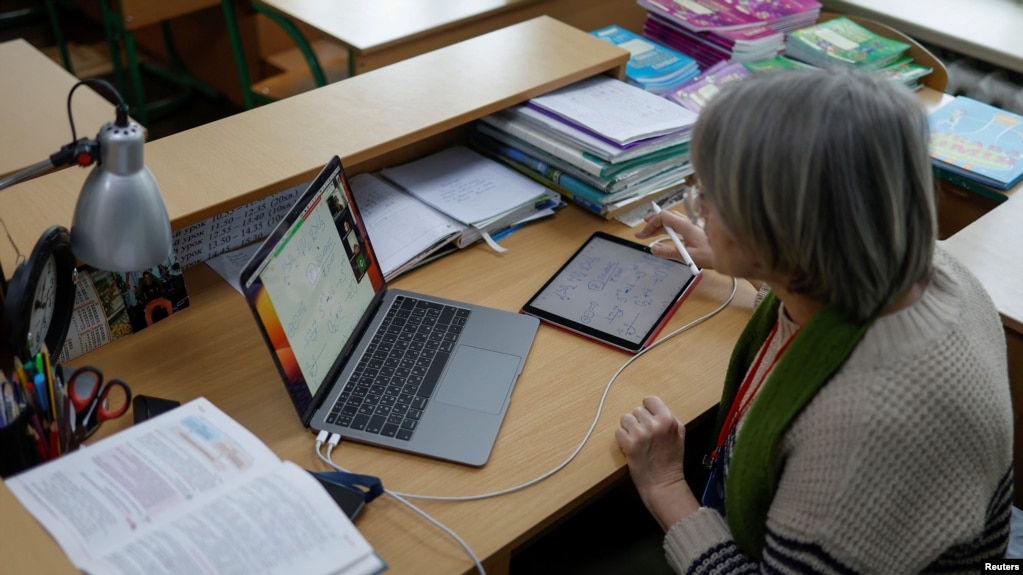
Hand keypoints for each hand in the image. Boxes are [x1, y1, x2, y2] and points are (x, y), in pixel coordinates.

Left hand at [616, 396, 699, 528]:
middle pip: (636, 410)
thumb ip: (668, 418)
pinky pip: (618, 432)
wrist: (663, 482)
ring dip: (628, 429)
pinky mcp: (629, 444)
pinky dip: (622, 439)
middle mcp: (655, 424)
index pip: (650, 400)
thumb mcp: (679, 434)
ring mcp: (641, 434)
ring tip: (637, 441)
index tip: (648, 419)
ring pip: (625, 419)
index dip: (648, 409)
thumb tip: (654, 407)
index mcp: (668, 419)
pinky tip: (630, 447)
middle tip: (645, 436)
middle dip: (638, 421)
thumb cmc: (671, 459)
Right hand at [635, 210, 712, 269]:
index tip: (644, 234)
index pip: (664, 217)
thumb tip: (653, 248)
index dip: (651, 224)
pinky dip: (665, 227)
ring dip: (658, 225)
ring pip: (670, 220)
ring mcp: (691, 225)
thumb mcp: (688, 256)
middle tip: (641, 232)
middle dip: (652, 223)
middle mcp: (688, 223)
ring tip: (648, 231)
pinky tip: (663, 233)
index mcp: (686, 226)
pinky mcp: (693, 230)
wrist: (726, 254)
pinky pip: (676, 224)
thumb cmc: (710, 255)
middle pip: (666, 217)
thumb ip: (670, 252)